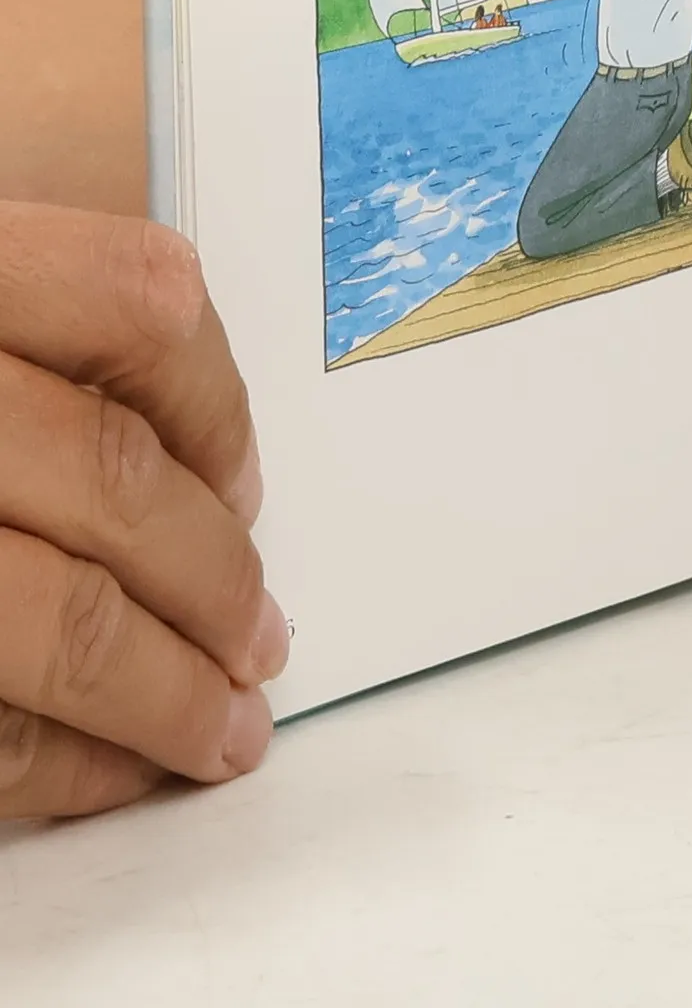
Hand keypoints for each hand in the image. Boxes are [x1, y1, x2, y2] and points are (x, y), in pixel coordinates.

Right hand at [0, 203, 282, 819]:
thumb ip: (41, 335)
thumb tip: (196, 462)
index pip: (139, 299)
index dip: (216, 401)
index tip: (250, 485)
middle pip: (112, 475)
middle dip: (214, 577)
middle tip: (269, 639)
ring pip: (55, 621)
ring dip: (162, 697)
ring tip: (225, 734)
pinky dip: (55, 764)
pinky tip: (109, 772)